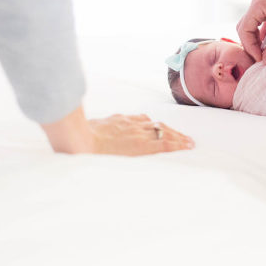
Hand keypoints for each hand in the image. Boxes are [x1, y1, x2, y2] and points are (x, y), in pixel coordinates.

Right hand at [41, 106, 193, 155]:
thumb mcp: (88, 130)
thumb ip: (96, 130)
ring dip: (178, 137)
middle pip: (156, 125)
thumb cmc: (77, 138)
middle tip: (182, 136)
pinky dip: (178, 144)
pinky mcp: (142, 145)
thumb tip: (88, 134)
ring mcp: (138, 133)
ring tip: (189, 142)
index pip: (141, 120)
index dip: (152, 125)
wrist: (78, 141)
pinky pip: (164, 143)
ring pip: (164, 132)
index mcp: (118, 121)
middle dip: (170, 130)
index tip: (159, 127)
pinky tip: (188, 146)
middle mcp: (131, 124)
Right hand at [237, 0, 265, 63]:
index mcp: (258, 5)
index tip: (259, 59)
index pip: (244, 30)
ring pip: (255, 26)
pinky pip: (264, 23)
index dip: (250, 47)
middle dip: (251, 43)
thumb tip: (264, 61)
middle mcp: (259, 3)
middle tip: (260, 58)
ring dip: (258, 39)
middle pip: (246, 27)